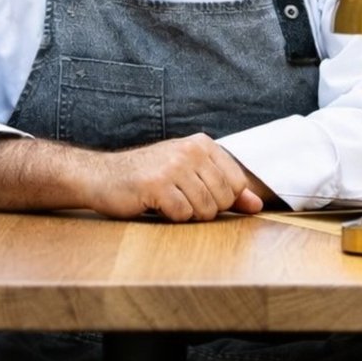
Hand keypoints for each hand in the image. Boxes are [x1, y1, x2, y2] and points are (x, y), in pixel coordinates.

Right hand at [83, 133, 263, 221]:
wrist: (104, 177)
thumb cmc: (150, 178)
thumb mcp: (190, 176)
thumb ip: (226, 189)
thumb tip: (257, 205)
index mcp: (202, 143)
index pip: (237, 183)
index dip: (223, 199)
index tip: (199, 195)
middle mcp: (190, 150)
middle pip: (223, 198)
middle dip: (204, 209)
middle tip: (180, 199)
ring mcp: (174, 165)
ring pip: (205, 209)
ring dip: (187, 214)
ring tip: (168, 201)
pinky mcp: (157, 184)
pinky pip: (182, 214)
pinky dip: (171, 217)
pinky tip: (155, 204)